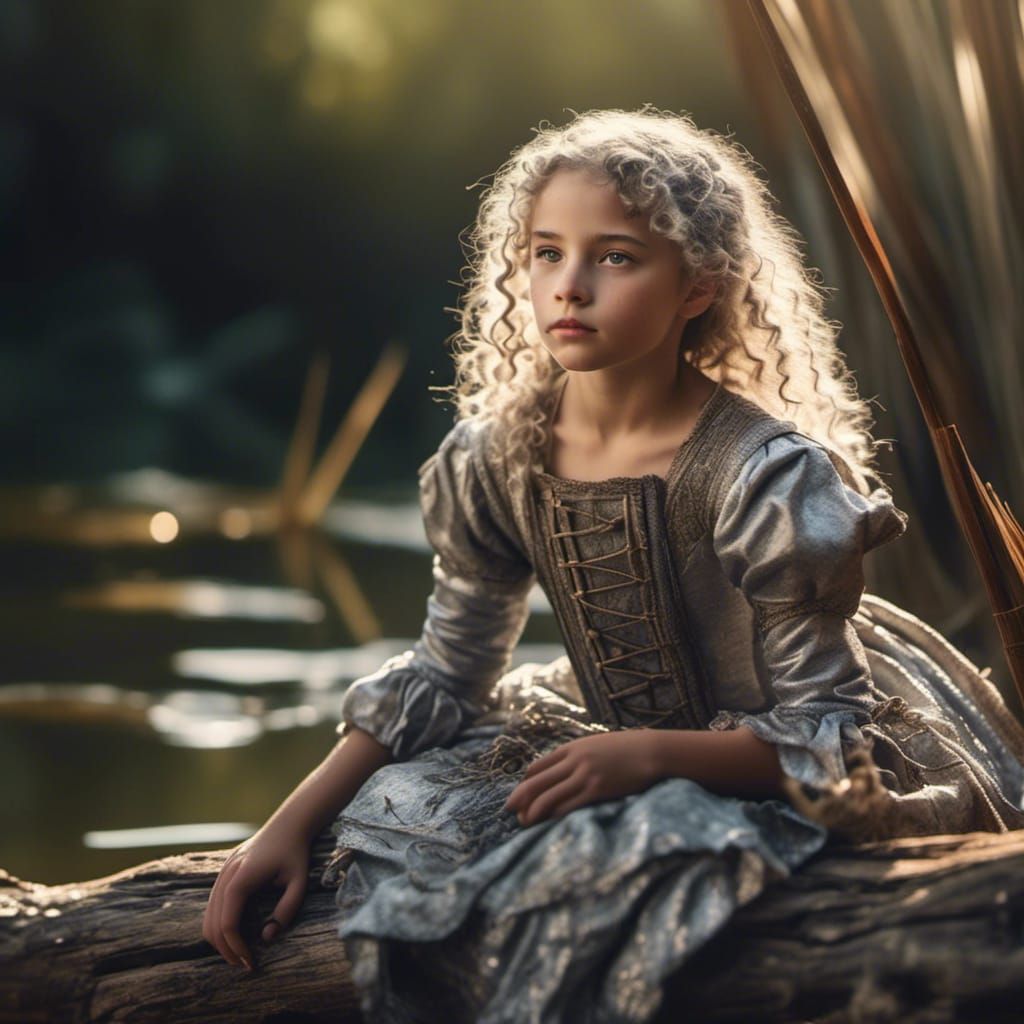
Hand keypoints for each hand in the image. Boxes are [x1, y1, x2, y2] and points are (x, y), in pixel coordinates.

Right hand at [202, 824, 310, 969]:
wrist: (288, 824)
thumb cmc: (295, 853)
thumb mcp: (300, 883)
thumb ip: (286, 911)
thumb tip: (267, 936)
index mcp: (241, 879)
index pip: (228, 924)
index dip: (237, 947)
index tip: (251, 962)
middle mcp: (225, 876)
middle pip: (212, 925)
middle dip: (226, 949)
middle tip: (245, 964)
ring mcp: (221, 874)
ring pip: (207, 917)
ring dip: (219, 940)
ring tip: (240, 953)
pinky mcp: (223, 874)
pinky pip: (213, 906)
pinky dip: (219, 925)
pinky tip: (236, 933)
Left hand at [503, 729, 659, 826]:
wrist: (652, 751)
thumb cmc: (627, 749)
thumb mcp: (597, 745)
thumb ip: (579, 756)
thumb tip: (565, 770)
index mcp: (572, 748)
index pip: (538, 766)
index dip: (525, 782)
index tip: (520, 793)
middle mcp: (574, 760)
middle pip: (536, 781)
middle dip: (520, 797)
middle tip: (508, 810)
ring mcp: (585, 775)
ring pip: (548, 796)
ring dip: (532, 811)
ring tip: (523, 823)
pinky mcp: (597, 790)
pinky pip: (568, 806)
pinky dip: (554, 816)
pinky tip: (546, 824)